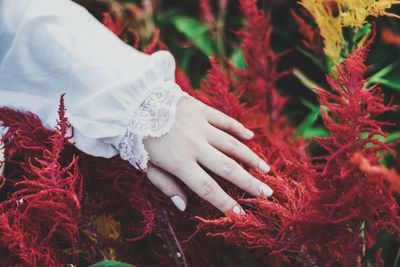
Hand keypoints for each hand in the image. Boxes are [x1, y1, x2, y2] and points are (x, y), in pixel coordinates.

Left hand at [144, 96, 271, 214]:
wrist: (134, 104)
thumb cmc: (141, 140)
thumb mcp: (147, 167)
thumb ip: (166, 186)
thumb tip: (183, 206)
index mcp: (180, 162)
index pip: (207, 188)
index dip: (225, 203)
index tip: (241, 215)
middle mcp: (194, 145)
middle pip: (227, 168)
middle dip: (249, 183)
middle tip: (267, 193)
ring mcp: (200, 126)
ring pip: (231, 144)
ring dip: (250, 158)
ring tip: (266, 170)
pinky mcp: (201, 110)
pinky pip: (225, 121)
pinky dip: (239, 129)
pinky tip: (251, 138)